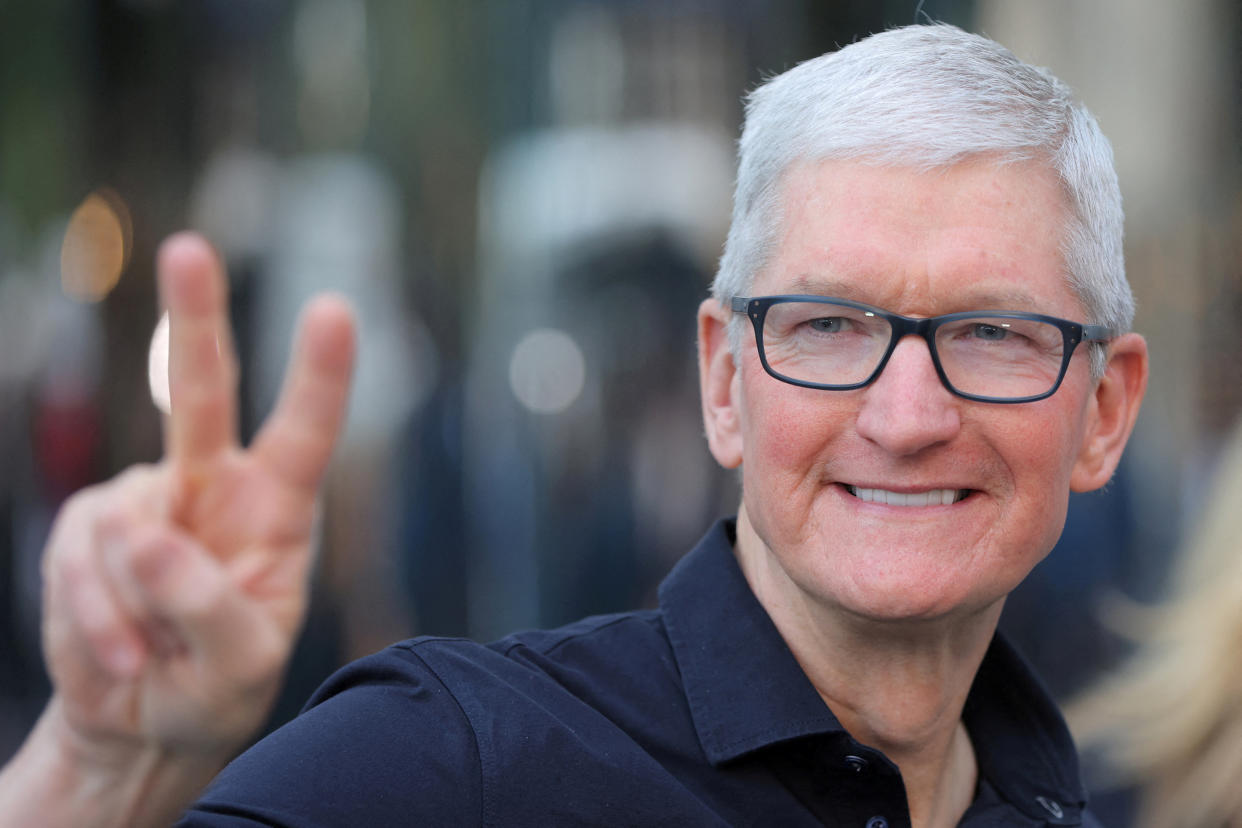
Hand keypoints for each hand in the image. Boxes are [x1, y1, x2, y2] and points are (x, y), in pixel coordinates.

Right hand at [8, 232, 354, 824]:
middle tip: (188, 249)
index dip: (320, 374)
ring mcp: (145, 503)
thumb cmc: (218, 686)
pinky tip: (120, 656)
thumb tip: (144, 535)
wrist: (147, 721)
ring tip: (155, 656)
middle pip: (201, 395)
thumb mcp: (242, 668)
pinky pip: (76, 567)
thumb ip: (210, 607)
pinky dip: (91, 625)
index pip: (306, 433)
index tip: (333, 309)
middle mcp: (214, 488)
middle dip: (192, 320)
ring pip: (121, 533)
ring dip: (131, 612)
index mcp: (279, 509)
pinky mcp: (86, 532)